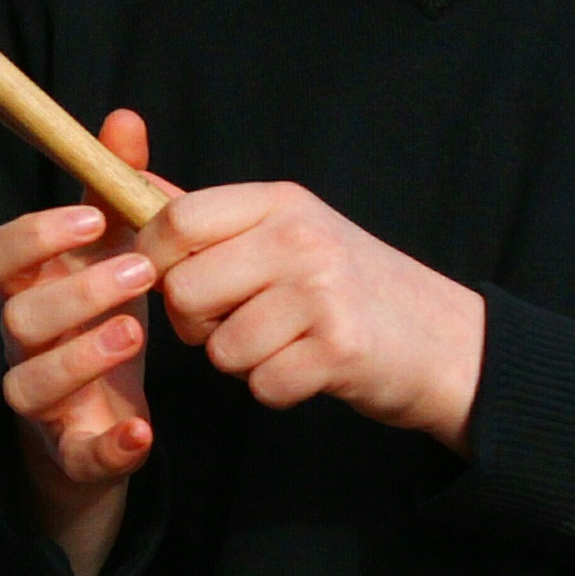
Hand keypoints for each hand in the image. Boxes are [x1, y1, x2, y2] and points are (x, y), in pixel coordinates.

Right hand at [0, 109, 167, 575]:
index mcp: (28, 290)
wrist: (96, 423)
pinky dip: (109, 447)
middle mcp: (22, 345)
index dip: (35, 235)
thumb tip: (123, 117)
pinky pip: (78, 456)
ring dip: (81, 357)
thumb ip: (114, 192)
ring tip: (137, 331)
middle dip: (76, 291)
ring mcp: (42, 404)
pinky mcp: (72, 454)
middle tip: (142, 272)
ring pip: (30, 385)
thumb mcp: (108, 255)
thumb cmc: (97, 320)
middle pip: (18, 316)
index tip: (92, 219)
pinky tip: (142, 433)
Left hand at [138, 180, 484, 452]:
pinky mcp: (341, 349)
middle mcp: (300, 237)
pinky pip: (261, 385)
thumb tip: (128, 186)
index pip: (175, 220)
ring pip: (219, 348)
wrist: (445, 340)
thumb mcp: (284, 229)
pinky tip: (309, 368)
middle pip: (183, 290)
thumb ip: (207, 216)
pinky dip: (277, 388)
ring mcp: (323, 291)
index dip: (154, 259)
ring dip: (241, 360)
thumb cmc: (347, 285)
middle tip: (237, 321)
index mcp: (279, 201)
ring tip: (285, 341)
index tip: (170, 279)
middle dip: (196, 323)